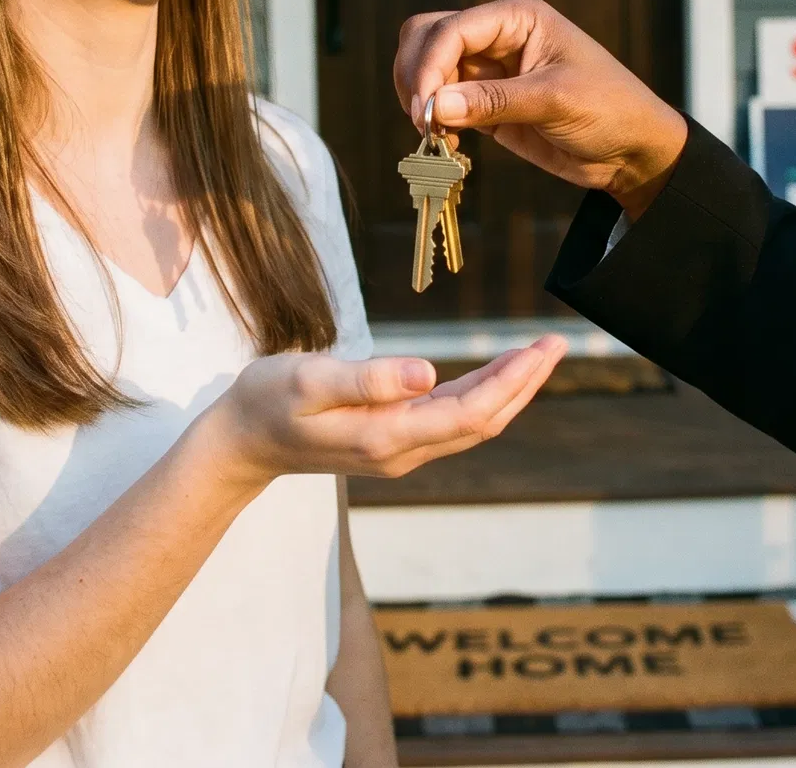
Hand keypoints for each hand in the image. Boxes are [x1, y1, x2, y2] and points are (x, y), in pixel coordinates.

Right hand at [206, 337, 566, 484]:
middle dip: (524, 384)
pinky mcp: (391, 438)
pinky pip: (451, 419)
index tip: (539, 349)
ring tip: (538, 353)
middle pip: (482, 421)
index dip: (511, 382)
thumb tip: (427, 373)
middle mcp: (401, 450)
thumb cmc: (267, 402)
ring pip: (471, 422)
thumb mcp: (308, 381)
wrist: (240, 442)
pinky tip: (496, 372)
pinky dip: (481, 393)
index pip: (470, 412)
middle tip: (556, 344)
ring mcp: (398, 448)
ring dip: (508, 389)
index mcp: (386, 436)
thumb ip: (367, 379)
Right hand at [395, 0, 688, 218]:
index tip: (425, 111)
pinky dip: (432, 120)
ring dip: (419, 99)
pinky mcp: (483, 101)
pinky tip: (447, 143)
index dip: (429, 67)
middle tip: (424, 123)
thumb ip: (493, 102)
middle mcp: (496, 34)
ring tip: (435, 136)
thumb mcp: (555, 101)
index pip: (450, 29)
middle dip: (416, 77)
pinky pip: (440, 101)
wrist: (631, 149)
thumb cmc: (609, 110)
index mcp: (516, 17)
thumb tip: (434, 106)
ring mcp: (487, 67)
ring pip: (426, 68)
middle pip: (425, 37)